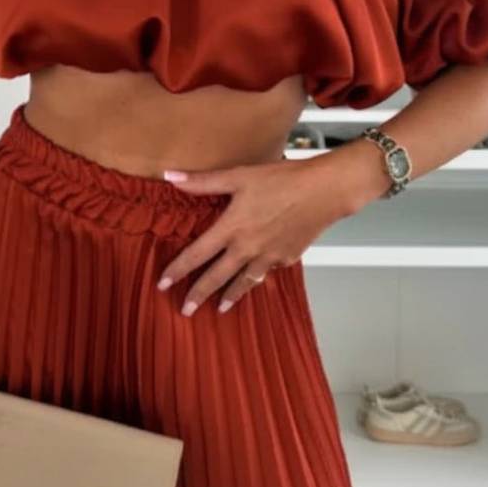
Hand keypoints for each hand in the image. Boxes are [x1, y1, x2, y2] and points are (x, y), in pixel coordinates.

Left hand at [156, 154, 361, 315]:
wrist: (325, 191)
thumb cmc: (283, 179)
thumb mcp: (239, 176)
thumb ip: (203, 181)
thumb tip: (170, 177)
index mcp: (232, 228)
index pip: (196, 255)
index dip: (177, 270)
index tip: (162, 284)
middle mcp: (247, 248)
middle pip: (216, 277)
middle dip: (198, 295)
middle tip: (185, 310)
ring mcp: (268, 257)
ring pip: (243, 283)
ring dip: (229, 297)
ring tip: (219, 309)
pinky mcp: (287, 258)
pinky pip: (265, 273)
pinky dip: (256, 280)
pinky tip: (252, 282)